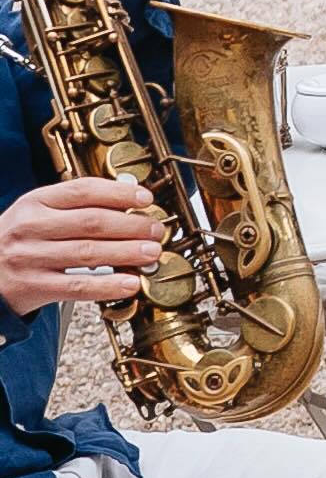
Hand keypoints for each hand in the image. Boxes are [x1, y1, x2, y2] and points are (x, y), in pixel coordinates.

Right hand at [0, 173, 164, 317]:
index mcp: (34, 202)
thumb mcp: (35, 214)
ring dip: (127, 252)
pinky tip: (130, 283)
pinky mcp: (34, 287)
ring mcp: (31, 258)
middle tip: (156, 229)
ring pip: (89, 253)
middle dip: (131, 225)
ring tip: (151, 253)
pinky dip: (108, 285)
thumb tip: (125, 199)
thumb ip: (73, 206)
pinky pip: (78, 287)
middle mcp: (31, 227)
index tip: (145, 199)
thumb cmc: (16, 242)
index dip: (119, 193)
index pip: (83, 190)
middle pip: (91, 221)